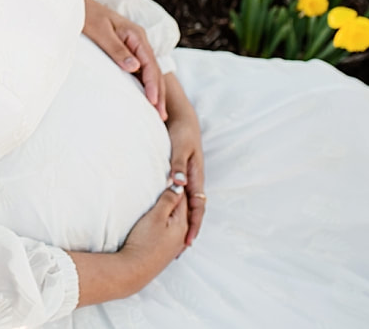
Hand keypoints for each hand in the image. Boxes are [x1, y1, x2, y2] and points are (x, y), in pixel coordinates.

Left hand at [82, 0, 166, 119]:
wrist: (78, 5)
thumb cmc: (87, 16)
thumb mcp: (100, 32)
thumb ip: (116, 49)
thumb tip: (134, 68)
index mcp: (136, 36)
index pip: (149, 64)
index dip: (153, 84)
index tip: (153, 102)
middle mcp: (139, 42)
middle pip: (154, 71)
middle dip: (159, 94)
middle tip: (162, 117)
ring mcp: (134, 47)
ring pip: (149, 72)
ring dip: (156, 92)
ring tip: (159, 114)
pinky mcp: (127, 52)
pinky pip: (141, 71)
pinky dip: (146, 86)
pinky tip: (147, 99)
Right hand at [119, 186, 188, 286]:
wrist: (134, 269)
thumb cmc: (144, 241)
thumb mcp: (156, 216)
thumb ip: (168, 200)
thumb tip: (178, 186)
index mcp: (182, 224)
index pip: (183, 199)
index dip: (177, 186)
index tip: (172, 175)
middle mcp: (182, 235)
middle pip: (182, 211)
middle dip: (177, 198)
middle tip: (169, 184)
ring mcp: (175, 245)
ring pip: (177, 222)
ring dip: (172, 211)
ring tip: (166, 201)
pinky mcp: (166, 251)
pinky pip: (172, 232)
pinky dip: (169, 223)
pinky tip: (164, 223)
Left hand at [164, 73, 204, 247]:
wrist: (183, 118)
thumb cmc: (181, 132)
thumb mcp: (179, 147)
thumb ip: (177, 164)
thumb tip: (178, 184)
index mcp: (195, 176)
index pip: (197, 206)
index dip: (194, 224)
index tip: (188, 241)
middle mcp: (194, 180)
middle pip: (195, 211)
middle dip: (190, 229)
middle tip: (181, 249)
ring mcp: (189, 178)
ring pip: (189, 205)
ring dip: (185, 221)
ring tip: (177, 239)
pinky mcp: (182, 174)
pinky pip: (183, 196)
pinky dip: (179, 209)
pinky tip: (171, 216)